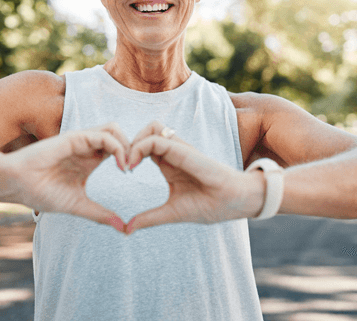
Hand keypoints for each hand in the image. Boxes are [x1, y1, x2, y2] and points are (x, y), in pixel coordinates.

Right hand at [3, 123, 129, 231]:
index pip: (118, 149)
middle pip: (120, 135)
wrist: (16, 184)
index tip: (135, 177)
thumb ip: (100, 213)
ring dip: (127, 145)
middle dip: (134, 148)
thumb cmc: (41, 193)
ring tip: (128, 166)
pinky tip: (120, 165)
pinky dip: (117, 147)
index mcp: (90, 160)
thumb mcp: (78, 205)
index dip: (131, 158)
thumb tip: (123, 228)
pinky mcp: (75, 138)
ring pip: (114, 129)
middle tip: (136, 169)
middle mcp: (88, 147)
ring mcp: (82, 141)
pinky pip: (104, 135)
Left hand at [124, 121, 264, 233]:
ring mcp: (179, 149)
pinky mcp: (184, 150)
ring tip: (128, 164)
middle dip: (128, 143)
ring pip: (151, 127)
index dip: (129, 154)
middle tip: (121, 165)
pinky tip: (133, 165)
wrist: (235, 203)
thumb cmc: (209, 206)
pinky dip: (140, 147)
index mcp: (168, 163)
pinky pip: (157, 139)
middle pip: (145, 131)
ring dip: (135, 141)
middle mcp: (173, 152)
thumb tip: (127, 229)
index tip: (122, 171)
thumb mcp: (171, 212)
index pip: (144, 146)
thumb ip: (149, 218)